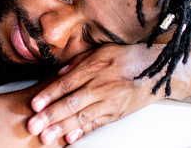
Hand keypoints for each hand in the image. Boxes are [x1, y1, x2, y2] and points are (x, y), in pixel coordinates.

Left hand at [27, 44, 163, 144]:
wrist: (157, 71)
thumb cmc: (125, 57)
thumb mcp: (100, 51)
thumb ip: (77, 62)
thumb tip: (59, 73)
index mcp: (93, 69)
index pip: (66, 84)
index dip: (48, 95)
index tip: (34, 104)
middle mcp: (100, 86)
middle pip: (71, 103)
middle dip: (50, 116)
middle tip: (33, 126)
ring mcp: (109, 102)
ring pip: (81, 117)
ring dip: (61, 128)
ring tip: (45, 136)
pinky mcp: (116, 114)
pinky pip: (97, 125)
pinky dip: (82, 133)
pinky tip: (70, 139)